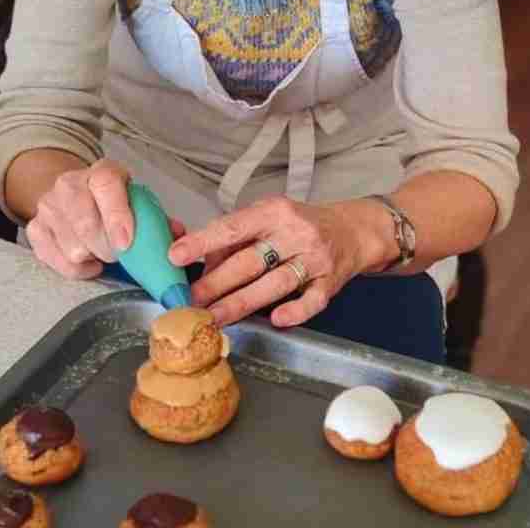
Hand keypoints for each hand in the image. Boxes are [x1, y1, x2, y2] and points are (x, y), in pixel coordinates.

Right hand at [26, 158, 184, 280]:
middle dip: (108, 248)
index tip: (127, 243)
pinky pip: (53, 259)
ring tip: (102, 253)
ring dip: (92, 258)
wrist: (73, 190)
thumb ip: (156, 217)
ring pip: (72, 246)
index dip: (117, 216)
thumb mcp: (136, 199)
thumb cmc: (113, 201)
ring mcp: (49, 205)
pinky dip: (74, 268)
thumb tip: (176, 234)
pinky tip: (87, 261)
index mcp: (103, 172)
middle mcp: (71, 184)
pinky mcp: (35, 227)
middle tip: (120, 255)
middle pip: (86, 224)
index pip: (106, 186)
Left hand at [168, 197, 366, 328]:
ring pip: (275, 282)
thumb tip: (197, 264)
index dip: (203, 241)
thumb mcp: (268, 218)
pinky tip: (276, 319)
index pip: (233, 226)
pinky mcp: (331, 281)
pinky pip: (313, 300)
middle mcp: (294, 232)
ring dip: (241, 302)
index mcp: (273, 211)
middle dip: (217, 282)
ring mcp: (315, 257)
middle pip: (250, 260)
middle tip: (190, 300)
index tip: (176, 255)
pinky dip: (295, 310)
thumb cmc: (300, 225)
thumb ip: (234, 238)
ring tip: (214, 317)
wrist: (353, 230)